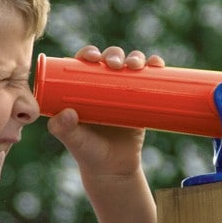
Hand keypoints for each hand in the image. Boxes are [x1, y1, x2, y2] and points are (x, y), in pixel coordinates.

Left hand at [47, 46, 164, 179]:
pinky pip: (149, 79)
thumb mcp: (74, 141)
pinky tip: (157, 64)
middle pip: (109, 59)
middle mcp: (103, 85)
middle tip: (116, 64)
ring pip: (130, 65)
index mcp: (82, 88)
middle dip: (114, 55)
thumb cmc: (88, 153)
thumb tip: (66, 114)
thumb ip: (64, 130)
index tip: (92, 57)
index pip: (83, 63)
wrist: (114, 170)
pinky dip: (155, 67)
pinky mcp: (142, 100)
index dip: (88, 53)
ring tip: (137, 65)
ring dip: (135, 57)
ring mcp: (124, 91)